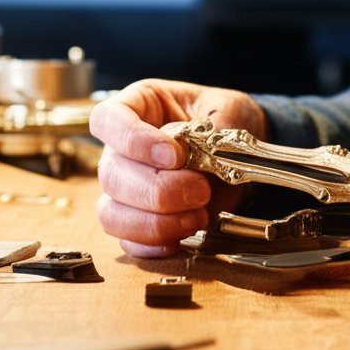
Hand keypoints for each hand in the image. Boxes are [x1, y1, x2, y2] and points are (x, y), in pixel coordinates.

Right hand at [90, 78, 268, 258]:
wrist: (241, 153)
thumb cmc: (227, 120)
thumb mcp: (231, 108)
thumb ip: (221, 124)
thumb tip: (210, 148)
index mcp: (138, 106)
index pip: (108, 120)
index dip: (133, 140)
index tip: (174, 155)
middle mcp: (122, 148)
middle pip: (111, 173)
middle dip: (159, 189)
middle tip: (202, 189)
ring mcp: (124, 187)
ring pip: (112, 213)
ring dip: (156, 222)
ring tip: (199, 215)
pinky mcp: (136, 220)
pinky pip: (128, 241)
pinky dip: (154, 244)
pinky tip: (184, 235)